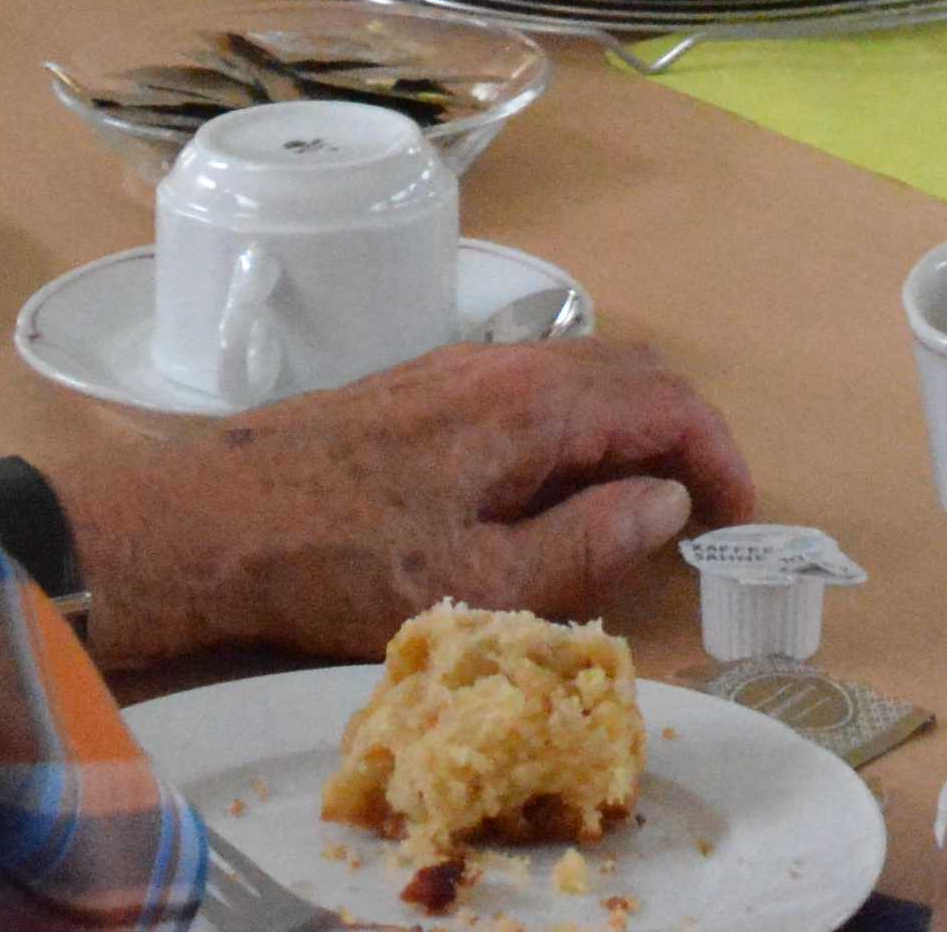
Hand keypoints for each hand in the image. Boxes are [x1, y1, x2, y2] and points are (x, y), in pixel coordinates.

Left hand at [59, 338, 754, 673]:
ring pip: (578, 373)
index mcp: (530, 405)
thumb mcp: (478, 582)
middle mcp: (501, 365)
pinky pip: (529, 385)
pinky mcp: (417, 389)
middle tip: (701, 512)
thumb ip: (585, 542)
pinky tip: (550, 484)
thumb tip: (668, 502)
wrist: (206, 523)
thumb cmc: (340, 564)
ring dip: (629, 426)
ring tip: (636, 503)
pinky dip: (574, 423)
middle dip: (684, 432)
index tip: (739, 518)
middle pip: (631, 371)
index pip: (666, 400)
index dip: (719, 456)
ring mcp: (455, 369)